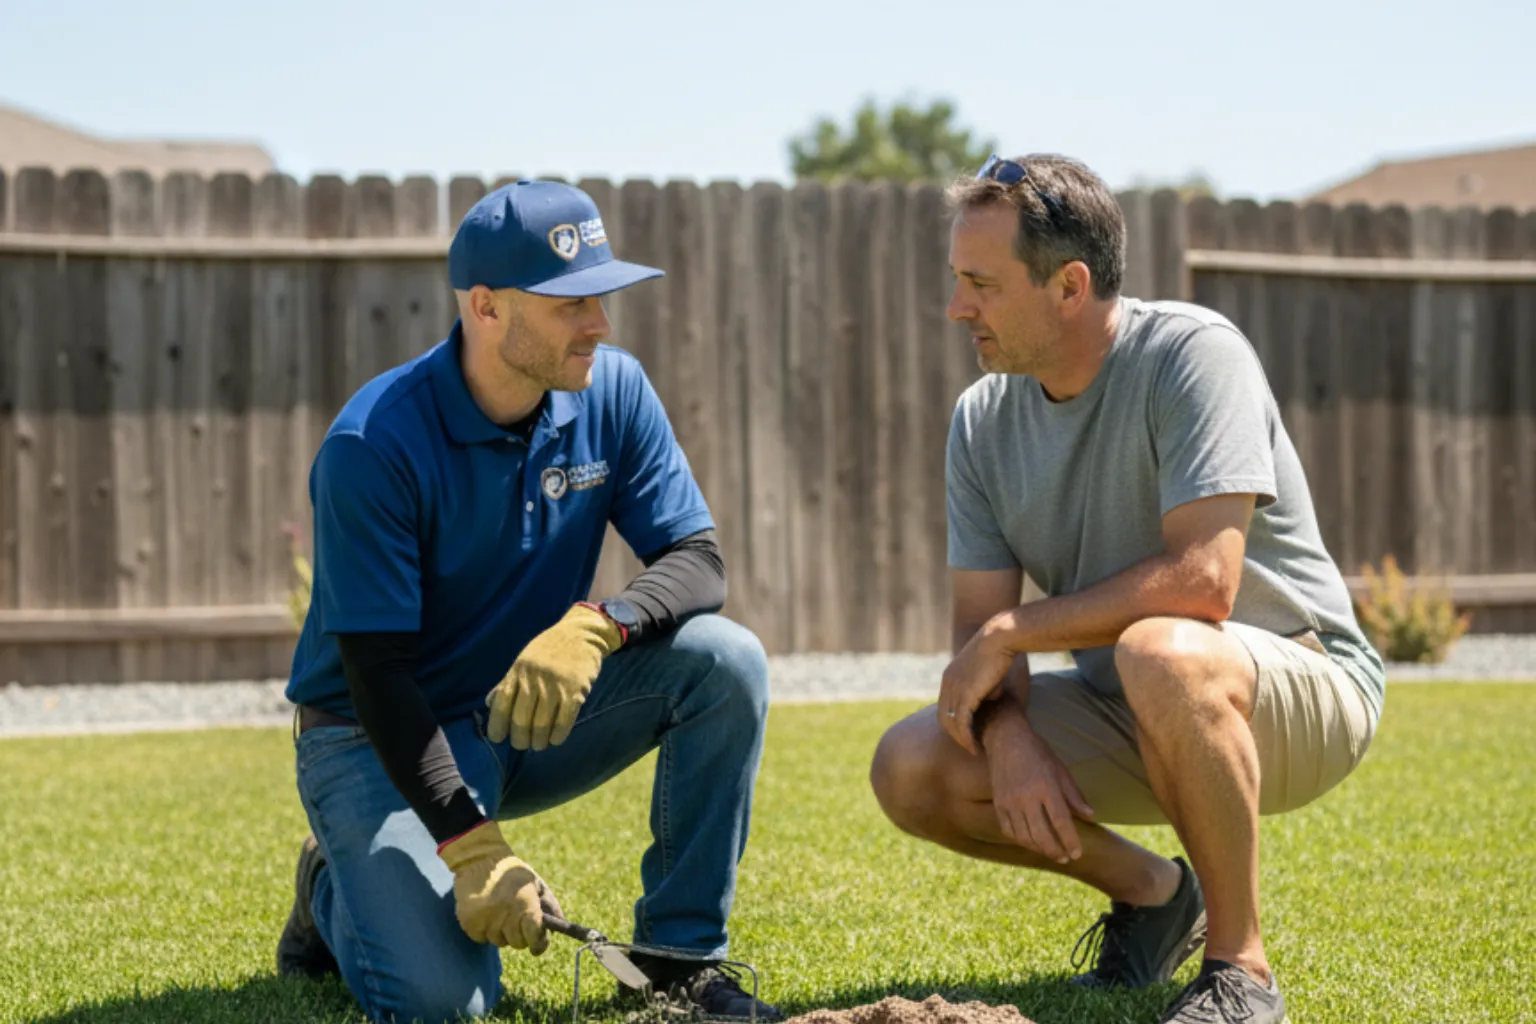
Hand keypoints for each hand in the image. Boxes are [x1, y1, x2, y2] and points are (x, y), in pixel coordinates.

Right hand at [438, 820, 556, 950]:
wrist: (479, 860)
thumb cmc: (511, 873)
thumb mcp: (535, 883)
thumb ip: (549, 904)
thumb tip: (559, 926)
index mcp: (525, 903)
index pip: (535, 936)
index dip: (539, 944)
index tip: (538, 945)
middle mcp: (506, 914)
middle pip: (518, 943)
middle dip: (520, 935)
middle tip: (516, 920)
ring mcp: (486, 920)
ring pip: (499, 942)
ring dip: (502, 932)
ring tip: (498, 911)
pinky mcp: (469, 923)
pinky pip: (482, 938)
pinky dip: (485, 930)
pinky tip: (485, 913)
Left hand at [486, 603, 623, 749]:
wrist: (582, 634)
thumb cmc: (549, 649)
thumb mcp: (524, 660)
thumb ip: (507, 682)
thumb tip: (489, 704)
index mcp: (519, 670)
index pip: (502, 703)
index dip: (497, 725)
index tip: (498, 738)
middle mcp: (535, 678)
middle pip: (521, 719)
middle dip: (520, 738)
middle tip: (522, 745)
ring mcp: (556, 685)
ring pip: (542, 724)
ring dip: (538, 741)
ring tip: (538, 745)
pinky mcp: (576, 691)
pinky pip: (564, 721)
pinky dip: (558, 735)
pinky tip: (555, 739)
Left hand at [938, 623, 1015, 754]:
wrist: (999, 637)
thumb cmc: (999, 650)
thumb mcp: (986, 669)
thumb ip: (984, 684)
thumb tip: (990, 696)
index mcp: (949, 676)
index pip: (945, 707)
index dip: (954, 723)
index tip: (966, 734)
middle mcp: (948, 684)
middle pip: (944, 718)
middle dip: (955, 735)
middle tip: (968, 747)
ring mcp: (955, 689)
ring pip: (952, 723)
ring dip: (961, 740)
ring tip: (972, 750)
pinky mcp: (966, 694)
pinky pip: (962, 723)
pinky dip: (967, 738)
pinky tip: (975, 746)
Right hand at [983, 710, 1094, 864]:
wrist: (1006, 739)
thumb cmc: (1037, 753)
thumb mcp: (1060, 769)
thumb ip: (1074, 795)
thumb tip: (1090, 816)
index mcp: (1045, 787)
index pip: (1060, 821)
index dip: (1070, 840)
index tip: (1077, 853)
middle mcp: (1026, 797)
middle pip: (1041, 834)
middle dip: (1055, 850)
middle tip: (1065, 857)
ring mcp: (1009, 802)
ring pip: (1024, 836)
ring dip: (1039, 849)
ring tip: (1051, 852)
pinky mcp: (998, 804)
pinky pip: (1009, 830)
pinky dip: (1021, 840)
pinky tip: (1031, 842)